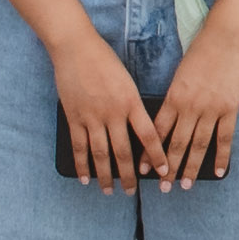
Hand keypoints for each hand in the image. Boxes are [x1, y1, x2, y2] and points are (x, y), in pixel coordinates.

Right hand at [47, 30, 160, 188]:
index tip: (164, 172)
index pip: (149, 135)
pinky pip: (79, 146)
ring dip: (106, 176)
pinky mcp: (74, 117)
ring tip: (110, 190)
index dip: (157, 156)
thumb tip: (140, 131)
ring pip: (101, 154)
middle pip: (123, 151)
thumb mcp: (127, 82)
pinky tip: (85, 177)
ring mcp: (92, 116)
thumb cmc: (105, 61)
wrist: (76, 47)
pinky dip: (82, 164)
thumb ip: (132, 106)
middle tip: (132, 192)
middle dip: (129, 175)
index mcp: (131, 102)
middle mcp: (113, 112)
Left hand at [146, 20, 238, 186]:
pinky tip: (219, 172)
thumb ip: (174, 99)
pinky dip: (222, 157)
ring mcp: (212, 109)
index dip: (150, 153)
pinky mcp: (230, 109)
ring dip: (191, 168)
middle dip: (168, 169)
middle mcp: (190, 107)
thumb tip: (166, 123)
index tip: (143, 171)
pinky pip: (225, 139)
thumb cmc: (200, 53)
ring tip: (186, 185)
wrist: (226, 37)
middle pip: (177, 144)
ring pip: (199, 146)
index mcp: (173, 97)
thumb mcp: (179, 75)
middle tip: (163, 188)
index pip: (158, 132)